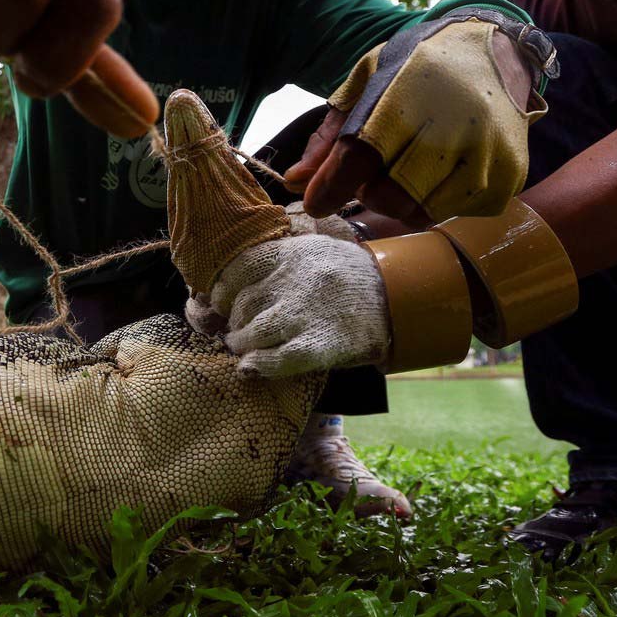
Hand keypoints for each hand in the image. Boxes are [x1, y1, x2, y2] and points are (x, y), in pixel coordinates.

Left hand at [188, 234, 389, 377]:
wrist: (394, 297)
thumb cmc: (346, 275)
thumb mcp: (313, 250)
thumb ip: (276, 260)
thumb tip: (232, 282)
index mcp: (293, 254)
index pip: (239, 269)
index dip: (223, 289)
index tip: (222, 301)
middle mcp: (296, 282)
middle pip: (244, 304)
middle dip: (233, 320)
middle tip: (235, 330)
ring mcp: (306, 314)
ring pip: (254, 332)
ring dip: (241, 343)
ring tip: (242, 347)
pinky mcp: (319, 345)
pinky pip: (277, 359)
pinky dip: (258, 365)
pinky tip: (250, 366)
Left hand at [284, 11, 554, 221]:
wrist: (498, 48)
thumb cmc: (420, 65)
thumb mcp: (368, 80)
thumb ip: (330, 132)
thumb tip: (294, 180)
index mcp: (406, 99)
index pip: (357, 160)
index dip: (329, 188)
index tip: (314, 201)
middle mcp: (450, 128)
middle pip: (388, 196)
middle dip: (367, 193)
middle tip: (369, 173)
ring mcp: (485, 155)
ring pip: (421, 212)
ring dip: (401, 200)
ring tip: (404, 169)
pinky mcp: (508, 175)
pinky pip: (455, 213)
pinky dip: (436, 201)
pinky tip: (439, 172)